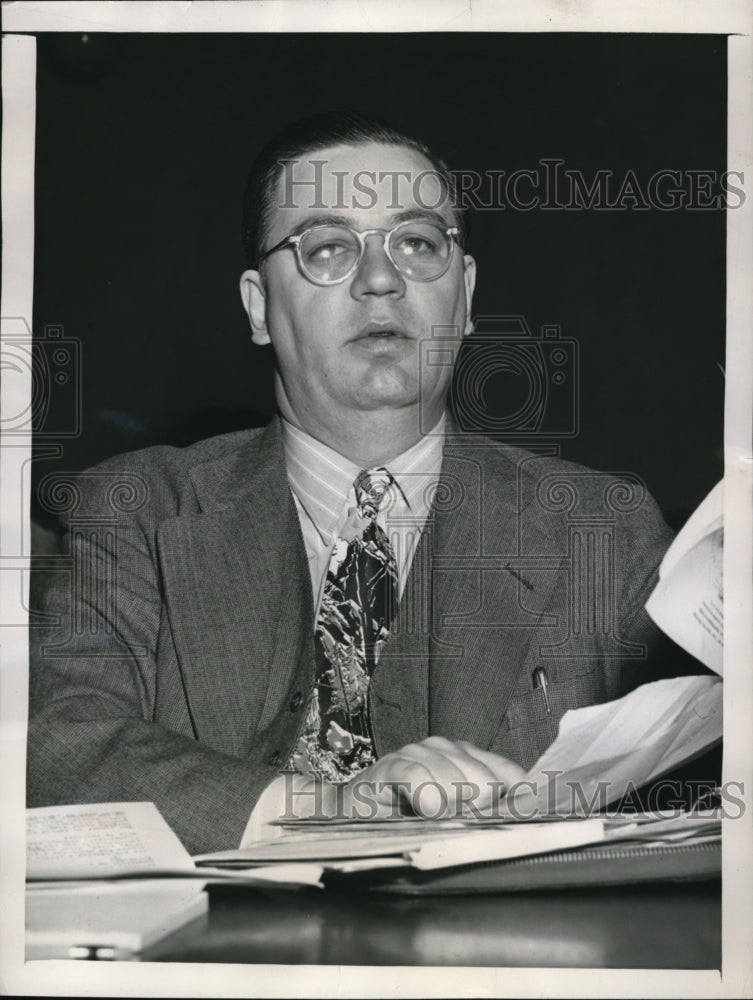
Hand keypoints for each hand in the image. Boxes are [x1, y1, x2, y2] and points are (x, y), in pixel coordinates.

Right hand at [340, 736, 525, 819]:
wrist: (353, 811)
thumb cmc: (405, 817)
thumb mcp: (450, 817)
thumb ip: (481, 814)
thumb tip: (518, 823)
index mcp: (466, 758)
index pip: (508, 773)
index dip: (516, 799)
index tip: (521, 822)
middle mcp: (446, 749)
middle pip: (485, 780)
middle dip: (477, 809)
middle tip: (459, 826)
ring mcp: (418, 753)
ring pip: (454, 779)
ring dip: (448, 808)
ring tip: (434, 821)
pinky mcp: (391, 765)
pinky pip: (417, 775)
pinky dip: (425, 795)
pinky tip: (426, 810)